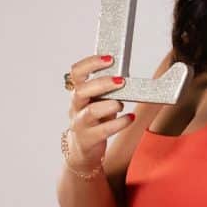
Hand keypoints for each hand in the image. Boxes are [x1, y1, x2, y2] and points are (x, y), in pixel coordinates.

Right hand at [65, 54, 134, 172]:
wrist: (83, 148)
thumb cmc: (95, 118)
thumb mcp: (99, 100)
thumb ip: (107, 87)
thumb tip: (126, 71)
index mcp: (79, 92)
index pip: (76, 73)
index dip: (90, 63)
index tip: (109, 59)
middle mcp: (76, 106)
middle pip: (81, 91)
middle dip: (102, 83)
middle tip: (121, 80)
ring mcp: (80, 124)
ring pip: (90, 111)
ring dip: (109, 105)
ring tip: (121, 103)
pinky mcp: (89, 139)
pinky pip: (104, 131)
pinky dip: (119, 123)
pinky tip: (130, 118)